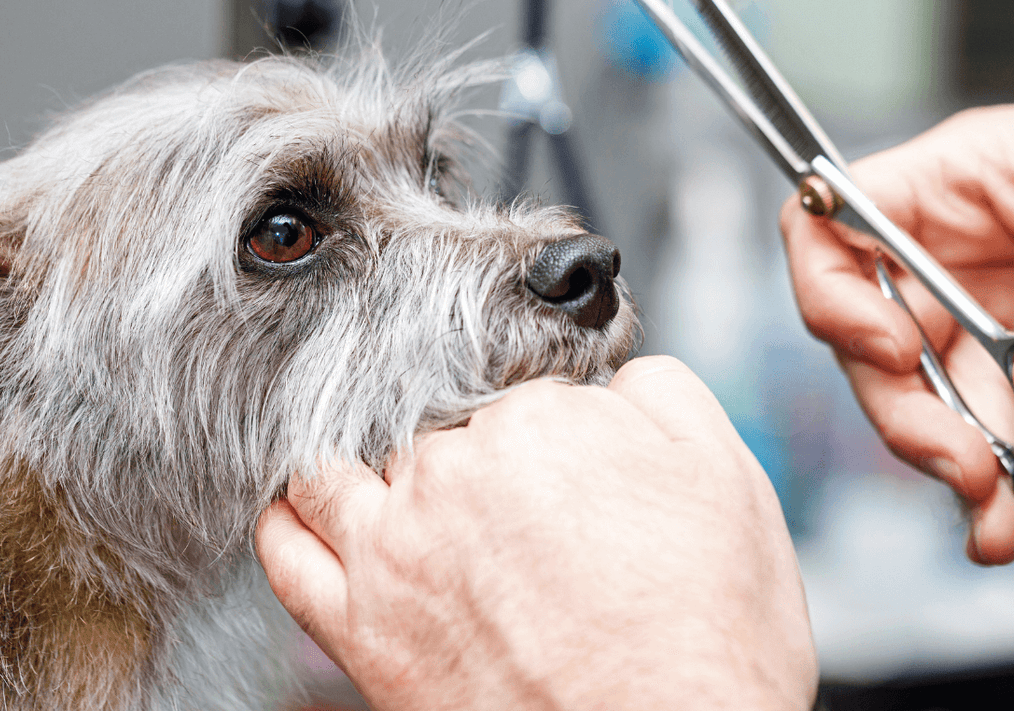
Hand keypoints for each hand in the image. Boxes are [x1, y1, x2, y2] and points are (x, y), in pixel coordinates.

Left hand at [255, 356, 817, 710]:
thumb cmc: (703, 635)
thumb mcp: (727, 475)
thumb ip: (661, 394)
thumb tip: (620, 377)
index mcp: (536, 422)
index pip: (520, 391)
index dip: (550, 426)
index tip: (567, 462)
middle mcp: (452, 473)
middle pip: (428, 424)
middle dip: (462, 443)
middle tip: (502, 490)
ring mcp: (396, 548)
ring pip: (336, 466)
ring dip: (353, 456)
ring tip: (379, 468)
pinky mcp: (361, 628)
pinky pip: (286, 552)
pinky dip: (286, 519)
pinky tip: (304, 511)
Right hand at [780, 67, 1013, 563]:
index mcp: (960, 180)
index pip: (835, 224)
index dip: (831, 289)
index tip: (886, 348)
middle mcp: (959, 247)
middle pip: (874, 334)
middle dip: (906, 407)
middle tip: (958, 464)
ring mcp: (996, 307)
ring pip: (935, 396)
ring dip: (956, 460)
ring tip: (994, 518)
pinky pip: (1002, 424)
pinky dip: (1005, 474)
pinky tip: (1009, 516)